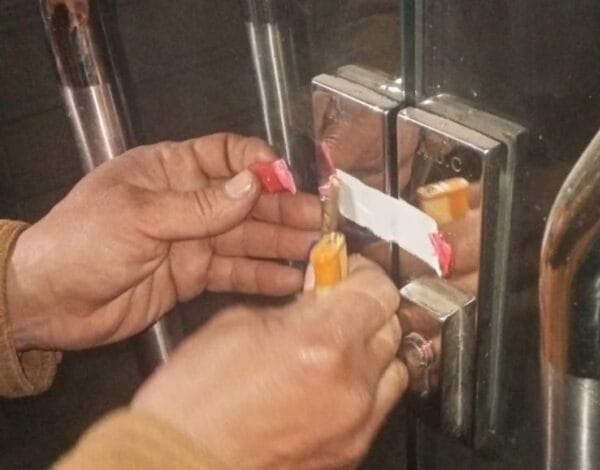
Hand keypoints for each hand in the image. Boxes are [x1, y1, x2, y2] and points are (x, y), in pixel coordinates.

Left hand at [6, 133, 320, 350]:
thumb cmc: (80, 242)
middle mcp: (188, 202)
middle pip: (247, 201)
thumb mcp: (139, 216)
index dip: (260, 165)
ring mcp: (193, 241)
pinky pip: (236, 272)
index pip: (226, 154)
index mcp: (170, 170)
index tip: (288, 180)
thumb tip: (253, 184)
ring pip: (248, 238)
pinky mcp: (193, 277)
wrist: (48, 302)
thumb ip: (200, 206)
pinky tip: (291, 279)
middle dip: (285, 210)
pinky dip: (263, 276)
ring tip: (318, 252)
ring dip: (283, 244)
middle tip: (322, 223)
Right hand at [132, 256, 407, 469]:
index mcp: (320, 343)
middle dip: (365, 309)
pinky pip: (379, 404)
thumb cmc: (194, 403)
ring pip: (393, 365)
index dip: (362, 274)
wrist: (182, 463)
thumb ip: (294, 304)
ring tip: (335, 348)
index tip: (347, 273)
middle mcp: (349, 383)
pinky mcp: (353, 449)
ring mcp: (356, 422)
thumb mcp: (236, 325)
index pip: (379, 290)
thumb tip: (321, 290)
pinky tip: (330, 382)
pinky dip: (364, 386)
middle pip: (391, 324)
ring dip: (370, 349)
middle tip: (336, 306)